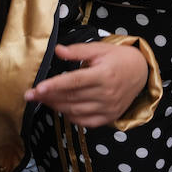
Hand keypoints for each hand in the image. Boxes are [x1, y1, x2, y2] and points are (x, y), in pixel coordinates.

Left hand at [24, 42, 148, 127]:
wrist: (141, 73)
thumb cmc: (118, 58)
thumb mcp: (100, 49)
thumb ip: (77, 51)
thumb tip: (57, 50)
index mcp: (104, 74)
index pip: (75, 81)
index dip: (55, 85)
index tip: (37, 88)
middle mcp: (106, 94)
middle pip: (71, 98)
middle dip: (48, 96)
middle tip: (30, 94)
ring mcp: (108, 108)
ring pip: (75, 111)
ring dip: (55, 106)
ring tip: (42, 99)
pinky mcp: (108, 117)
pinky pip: (84, 122)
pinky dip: (69, 116)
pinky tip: (60, 107)